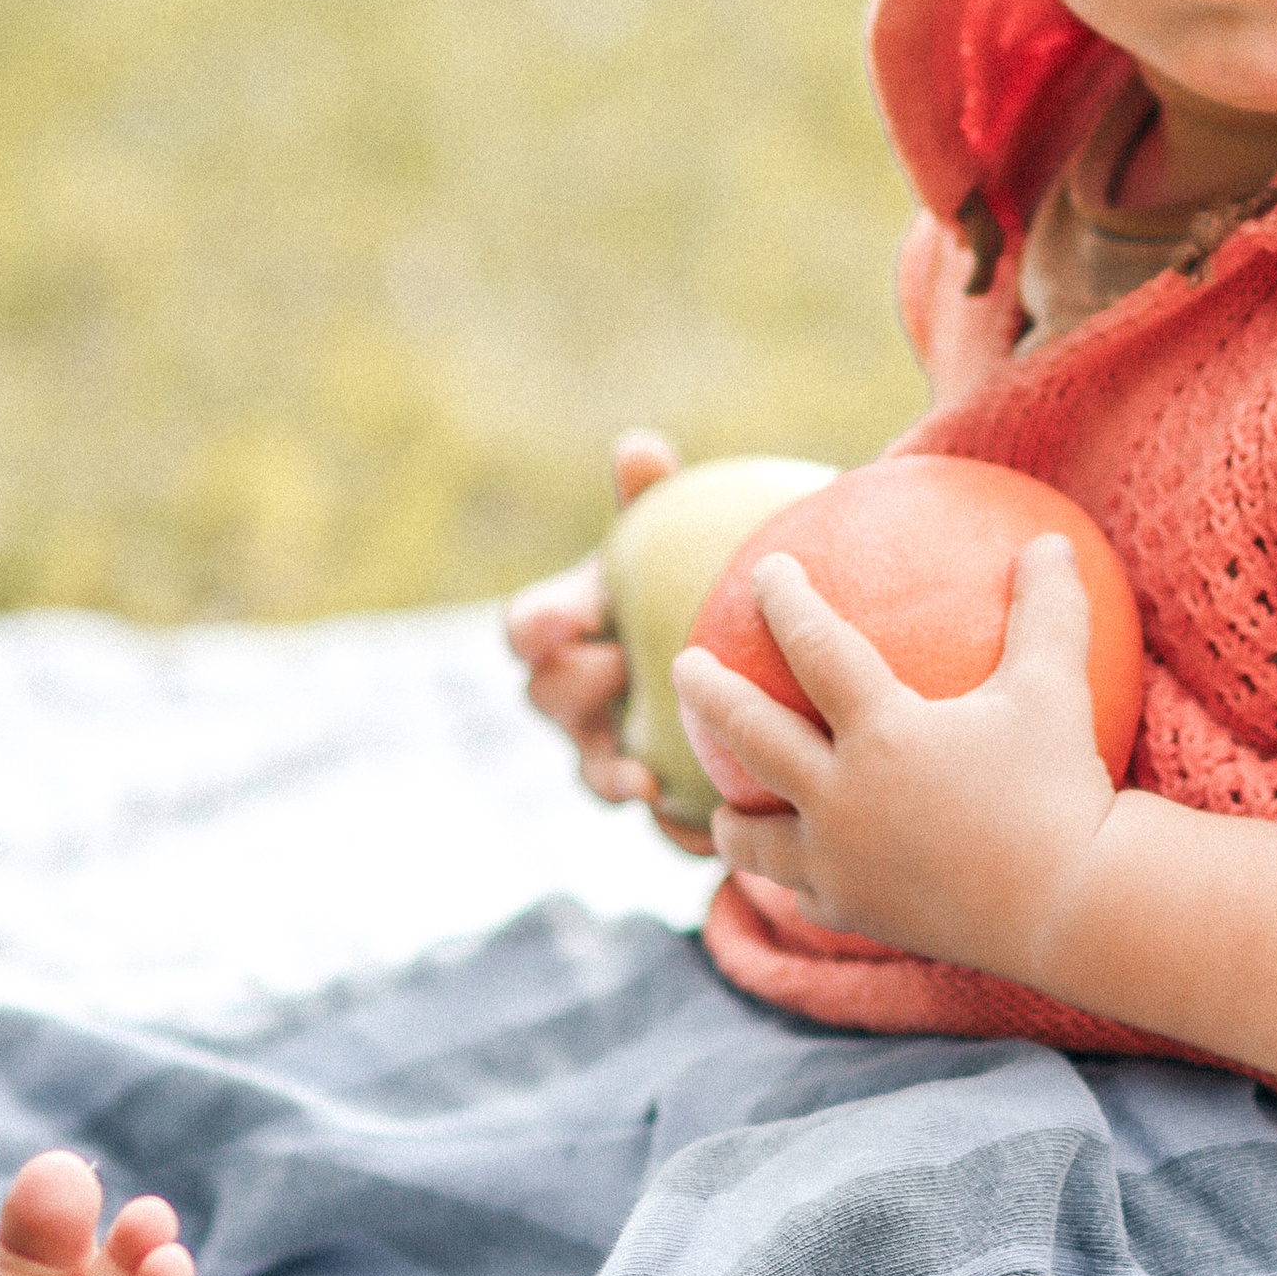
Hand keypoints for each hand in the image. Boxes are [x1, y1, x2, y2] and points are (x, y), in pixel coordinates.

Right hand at [505, 428, 714, 838]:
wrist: (746, 644)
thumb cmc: (695, 576)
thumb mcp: (679, 536)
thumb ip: (656, 497)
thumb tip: (639, 448)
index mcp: (576, 623)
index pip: (530, 627)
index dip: (539, 625)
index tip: (568, 616)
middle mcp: (581, 691)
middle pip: (549, 700)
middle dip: (571, 688)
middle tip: (614, 668)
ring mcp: (613, 748)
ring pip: (593, 772)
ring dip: (609, 773)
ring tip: (642, 777)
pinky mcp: (662, 795)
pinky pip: (658, 823)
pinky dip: (673, 826)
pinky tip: (706, 827)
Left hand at [672, 534, 1118, 976]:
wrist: (1070, 909)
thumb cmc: (1061, 788)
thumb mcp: (1055, 686)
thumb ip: (1047, 608)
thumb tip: (1050, 540)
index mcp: (881, 732)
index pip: (816, 649)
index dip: (786, 602)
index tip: (764, 570)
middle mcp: (843, 798)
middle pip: (751, 738)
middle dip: (707, 695)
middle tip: (679, 666)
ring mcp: (843, 865)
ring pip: (756, 838)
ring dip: (728, 815)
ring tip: (713, 805)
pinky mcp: (858, 915)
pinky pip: (804, 892)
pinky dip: (788, 878)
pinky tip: (792, 872)